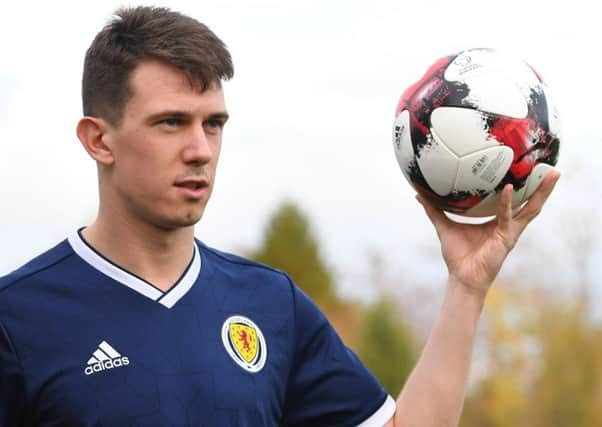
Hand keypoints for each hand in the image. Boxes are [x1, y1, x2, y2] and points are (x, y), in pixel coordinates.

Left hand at [417, 170, 559, 294]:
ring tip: (552, 175)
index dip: (523, 187)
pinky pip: (506, 217)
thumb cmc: (457, 255)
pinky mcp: (505, 238)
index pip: (515, 201)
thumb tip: (419, 195)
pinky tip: (507, 189)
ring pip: (531, 208)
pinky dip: (507, 203)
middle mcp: (508, 225)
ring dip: (542, 192)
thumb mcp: (444, 226)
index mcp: (498, 222)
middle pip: (531, 203)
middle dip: (544, 187)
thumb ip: (434, 210)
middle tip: (553, 169)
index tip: (527, 168)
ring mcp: (510, 232)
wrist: (461, 277)